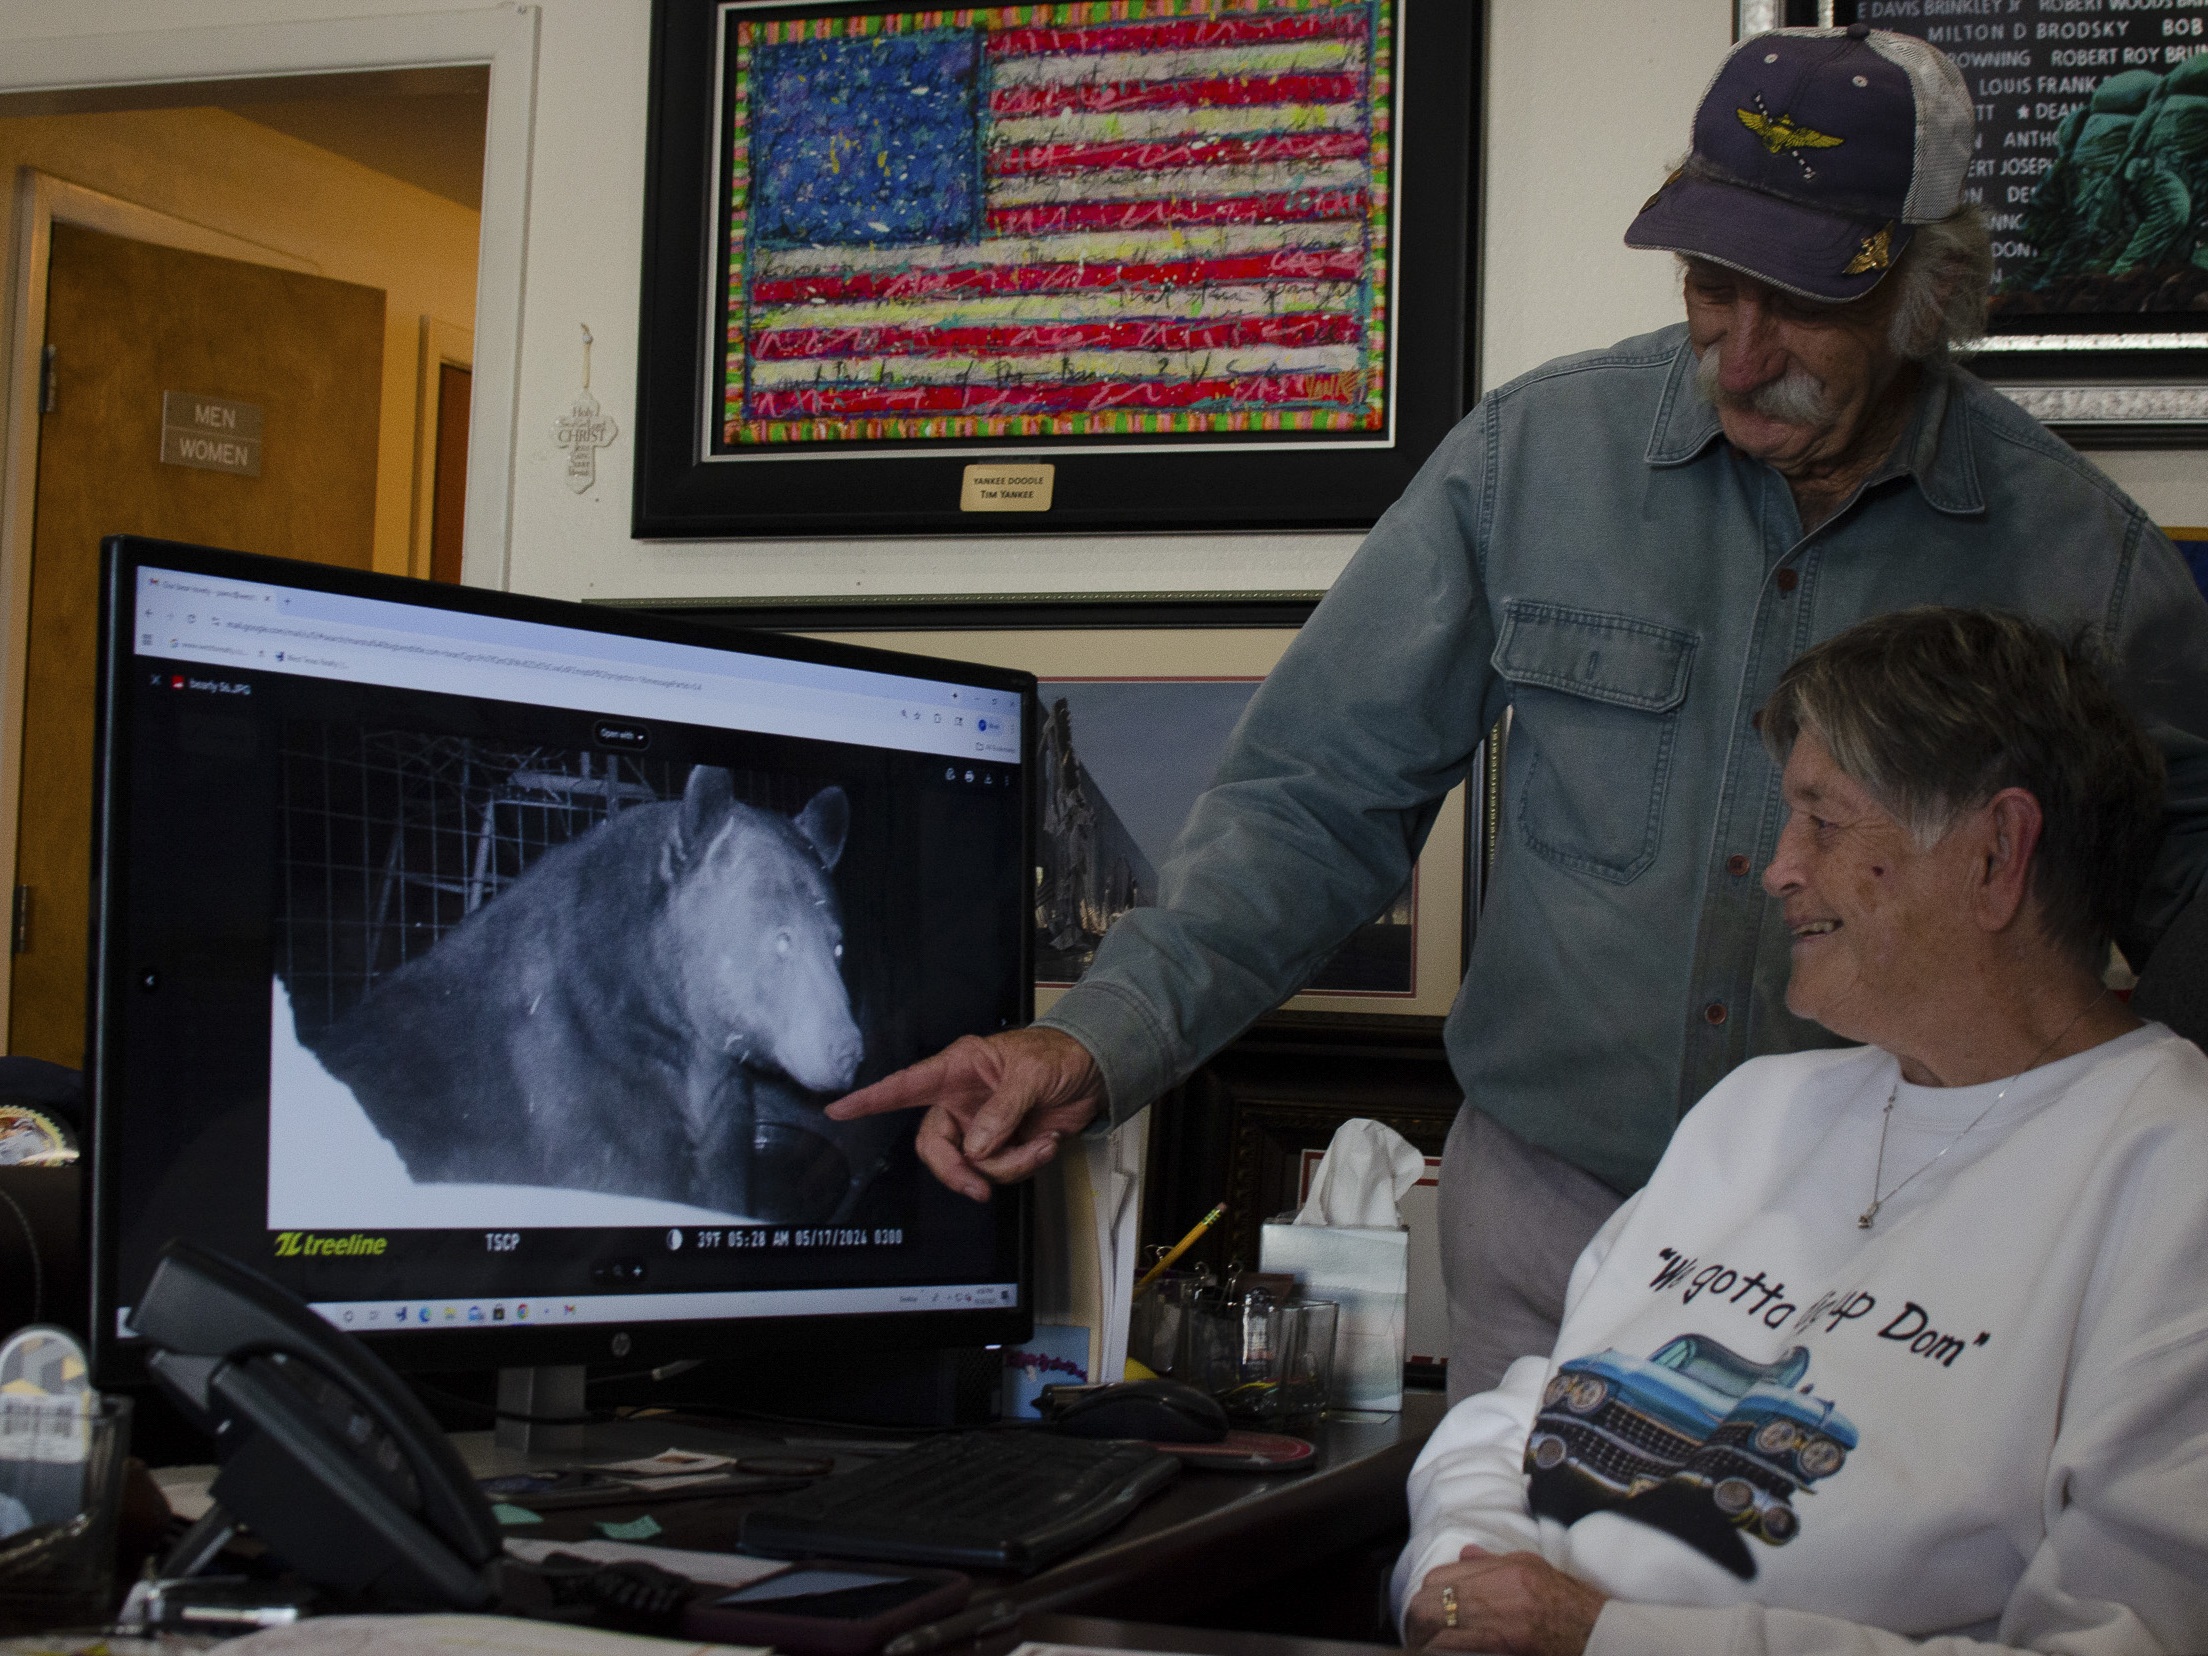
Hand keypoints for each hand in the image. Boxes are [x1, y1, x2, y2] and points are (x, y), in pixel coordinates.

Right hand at [824, 1028, 1104, 1200]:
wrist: (1096, 1073)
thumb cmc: (1060, 1054)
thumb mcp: (1032, 1074)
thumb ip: (1002, 1110)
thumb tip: (976, 1147)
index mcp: (959, 1068)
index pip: (905, 1086)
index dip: (870, 1099)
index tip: (839, 1110)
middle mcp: (963, 1100)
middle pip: (934, 1146)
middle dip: (956, 1171)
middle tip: (977, 1186)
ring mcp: (982, 1126)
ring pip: (971, 1166)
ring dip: (1008, 1165)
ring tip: (1039, 1143)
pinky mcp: (1003, 1146)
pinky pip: (1000, 1171)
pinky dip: (1024, 1164)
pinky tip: (1046, 1143)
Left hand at [1402, 1547, 1605, 1655]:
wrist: (1593, 1631)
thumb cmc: (1567, 1601)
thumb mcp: (1532, 1568)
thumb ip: (1494, 1563)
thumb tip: (1464, 1556)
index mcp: (1504, 1569)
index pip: (1442, 1576)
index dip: (1426, 1592)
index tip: (1423, 1603)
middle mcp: (1498, 1591)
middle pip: (1432, 1600)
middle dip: (1417, 1616)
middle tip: (1414, 1629)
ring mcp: (1500, 1619)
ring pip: (1440, 1625)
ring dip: (1425, 1636)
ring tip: (1420, 1643)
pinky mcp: (1504, 1643)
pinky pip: (1459, 1646)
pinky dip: (1442, 1649)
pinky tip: (1436, 1651)